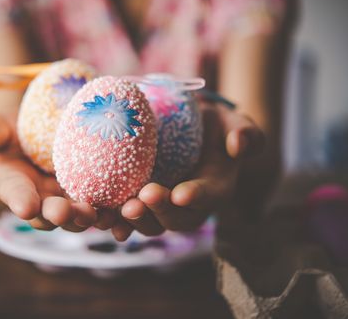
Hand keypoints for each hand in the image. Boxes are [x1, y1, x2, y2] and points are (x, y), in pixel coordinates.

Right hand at [0, 115, 116, 230]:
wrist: (45, 133)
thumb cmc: (16, 132)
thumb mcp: (0, 128)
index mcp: (15, 187)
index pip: (16, 194)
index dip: (20, 200)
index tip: (26, 205)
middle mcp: (41, 201)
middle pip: (50, 214)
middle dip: (58, 215)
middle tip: (66, 211)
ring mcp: (68, 201)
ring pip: (79, 217)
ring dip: (88, 218)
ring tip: (99, 215)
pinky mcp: (93, 197)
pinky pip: (104, 208)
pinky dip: (114, 213)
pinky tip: (125, 211)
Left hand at [111, 102, 264, 240]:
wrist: (189, 130)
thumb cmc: (214, 126)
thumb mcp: (234, 123)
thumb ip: (246, 133)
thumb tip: (239, 144)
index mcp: (216, 188)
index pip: (210, 196)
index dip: (197, 197)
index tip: (182, 193)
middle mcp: (189, 206)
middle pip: (177, 219)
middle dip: (161, 211)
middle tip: (146, 196)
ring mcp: (164, 208)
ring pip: (152, 224)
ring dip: (137, 220)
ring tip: (123, 209)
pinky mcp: (141, 204)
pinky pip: (129, 218)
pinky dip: (116, 221)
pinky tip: (102, 219)